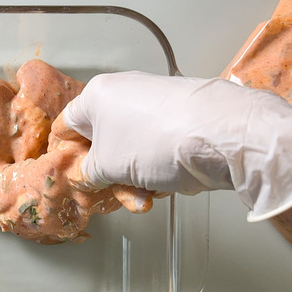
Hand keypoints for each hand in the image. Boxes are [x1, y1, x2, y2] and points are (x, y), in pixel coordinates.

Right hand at [62, 71, 291, 220]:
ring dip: (135, 180)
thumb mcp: (108, 166)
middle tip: (114, 197)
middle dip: (107, 177)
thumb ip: (87, 172)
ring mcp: (156, 105)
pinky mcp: (182, 119)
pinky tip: (170, 186)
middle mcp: (124, 94)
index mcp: (97, 95)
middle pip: (102, 143)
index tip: (69, 180)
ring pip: (131, 151)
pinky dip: (158, 171)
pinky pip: (157, 150)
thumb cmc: (156, 142)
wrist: (226, 134)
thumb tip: (83, 175)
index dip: (65, 157)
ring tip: (149, 198)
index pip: (66, 127)